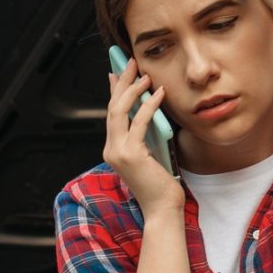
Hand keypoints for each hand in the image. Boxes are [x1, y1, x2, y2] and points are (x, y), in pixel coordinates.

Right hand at [103, 57, 183, 215]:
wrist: (162, 209)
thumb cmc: (160, 184)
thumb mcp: (150, 152)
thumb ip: (144, 133)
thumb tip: (147, 109)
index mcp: (113, 149)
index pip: (111, 113)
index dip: (114, 90)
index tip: (117, 71)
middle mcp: (111, 149)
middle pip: (112, 107)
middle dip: (121, 82)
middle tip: (131, 63)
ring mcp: (118, 152)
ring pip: (119, 111)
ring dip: (132, 89)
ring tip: (145, 75)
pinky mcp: (131, 155)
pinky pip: (139, 123)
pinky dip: (148, 105)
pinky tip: (159, 93)